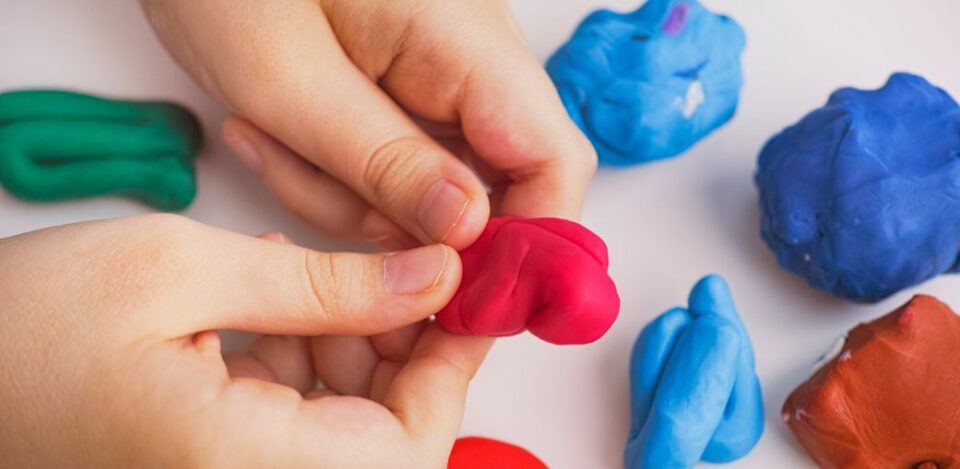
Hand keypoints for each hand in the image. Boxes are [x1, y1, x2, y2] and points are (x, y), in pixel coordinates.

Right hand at [0, 215, 491, 467]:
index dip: (450, 364)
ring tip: (301, 281)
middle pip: (387, 441)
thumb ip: (324, 284)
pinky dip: (300, 371)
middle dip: (394, 347)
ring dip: (345, 352)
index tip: (460, 288)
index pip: (412, 446)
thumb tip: (435, 279)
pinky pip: (295, 434)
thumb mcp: (179, 271)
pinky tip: (267, 313)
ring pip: (345, 433)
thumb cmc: (23, 328)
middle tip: (378, 267)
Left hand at [140, 0, 596, 249]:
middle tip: (322, 203)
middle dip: (409, 226)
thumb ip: (384, 163)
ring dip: (353, 193)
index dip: (528, 249)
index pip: (553, 164)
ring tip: (269, 138)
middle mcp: (474, 58)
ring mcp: (442, 71)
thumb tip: (470, 232)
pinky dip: (340, 170)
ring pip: (435, 184)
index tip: (465, 306)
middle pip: (495, 187)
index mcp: (466, 46)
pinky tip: (275, 130)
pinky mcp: (407, 81)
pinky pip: (397, 159)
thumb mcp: (290, 81)